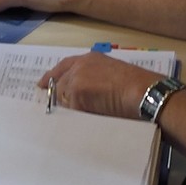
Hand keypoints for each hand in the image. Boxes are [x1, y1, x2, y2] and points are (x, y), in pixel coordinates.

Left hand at [39, 55, 159, 120]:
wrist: (142, 92)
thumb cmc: (136, 86)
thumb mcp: (112, 77)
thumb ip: (95, 80)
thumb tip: (86, 96)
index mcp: (91, 58)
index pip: (65, 65)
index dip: (52, 75)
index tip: (42, 85)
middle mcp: (81, 64)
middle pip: (58, 82)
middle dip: (56, 97)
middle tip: (52, 111)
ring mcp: (76, 78)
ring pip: (62, 97)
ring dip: (66, 110)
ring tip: (69, 123)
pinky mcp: (76, 93)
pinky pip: (68, 110)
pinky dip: (71, 119)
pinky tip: (78, 127)